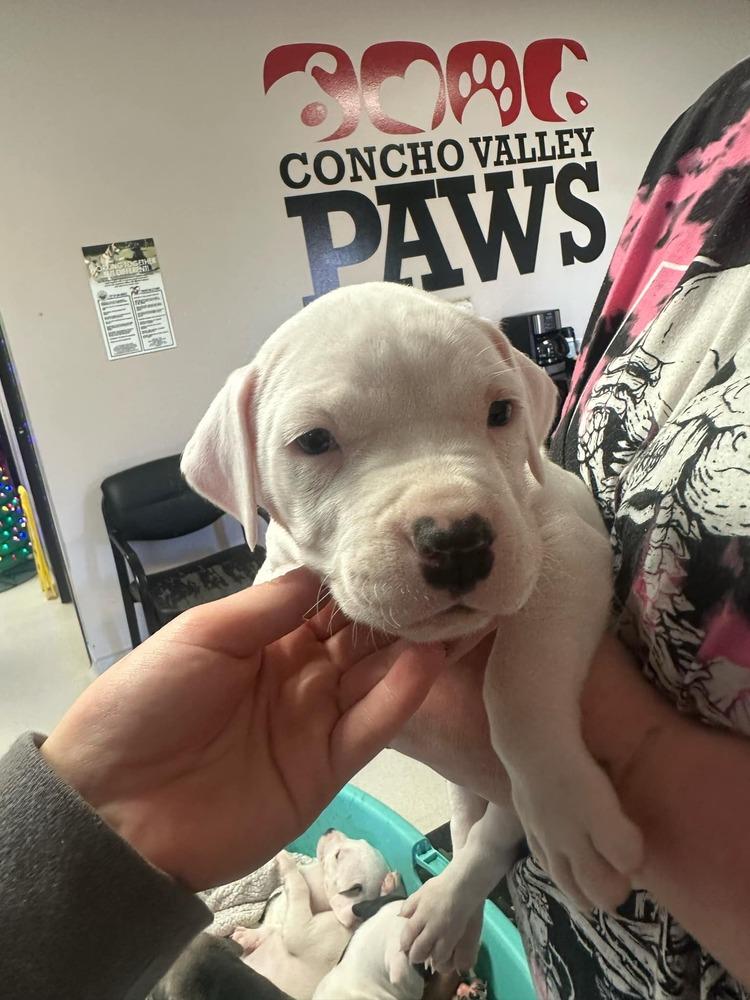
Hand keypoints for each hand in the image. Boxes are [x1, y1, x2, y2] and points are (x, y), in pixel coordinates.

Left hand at [42, 569, 445, 889]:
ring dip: (415, 645)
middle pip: (360, 637)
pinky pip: (371, 726)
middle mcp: (300, 674)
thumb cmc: (146, 702)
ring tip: (457, 607)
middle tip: (450, 570)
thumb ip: (267, 607)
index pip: (326, 601)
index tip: (402, 543)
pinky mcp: (328, 767)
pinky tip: (429, 659)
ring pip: (376, 676)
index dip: (360, 576)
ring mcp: (317, 720)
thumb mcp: (201, 635)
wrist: (113, 808)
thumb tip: (323, 568)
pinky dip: (402, 695)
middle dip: (400, 607)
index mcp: (265, 639)